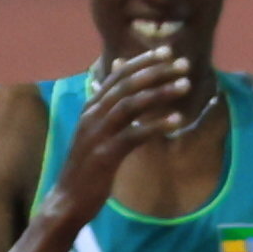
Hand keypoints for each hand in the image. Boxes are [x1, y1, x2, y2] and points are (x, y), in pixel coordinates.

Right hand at [44, 43, 197, 226]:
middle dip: (157, 71)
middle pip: (127, 85)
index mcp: (91, 107)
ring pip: (131, 104)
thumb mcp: (94, 131)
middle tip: (183, 64)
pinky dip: (156, 126)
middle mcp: (92, 115)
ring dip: (160, 92)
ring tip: (185, 86)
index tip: (167, 51)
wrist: (67, 199)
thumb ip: (107, 106)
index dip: (143, 61)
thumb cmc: (86, 167)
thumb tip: (118, 81)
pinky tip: (177, 121)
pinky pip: (134, 135)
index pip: (118, 75)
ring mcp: (98, 134)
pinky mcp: (106, 155)